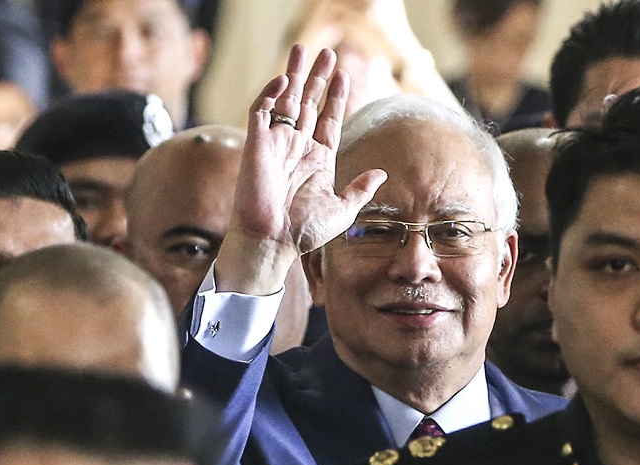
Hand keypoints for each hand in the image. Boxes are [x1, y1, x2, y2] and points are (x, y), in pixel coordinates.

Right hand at [216, 45, 387, 294]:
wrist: (274, 241)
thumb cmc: (305, 231)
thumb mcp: (343, 210)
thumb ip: (361, 189)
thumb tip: (382, 172)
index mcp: (318, 160)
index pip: (328, 120)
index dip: (336, 98)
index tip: (344, 75)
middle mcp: (297, 147)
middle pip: (309, 103)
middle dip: (317, 77)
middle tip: (326, 52)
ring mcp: (277, 144)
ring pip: (286, 100)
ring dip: (294, 74)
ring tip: (302, 49)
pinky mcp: (257, 144)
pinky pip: (261, 112)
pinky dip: (270, 94)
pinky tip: (283, 79)